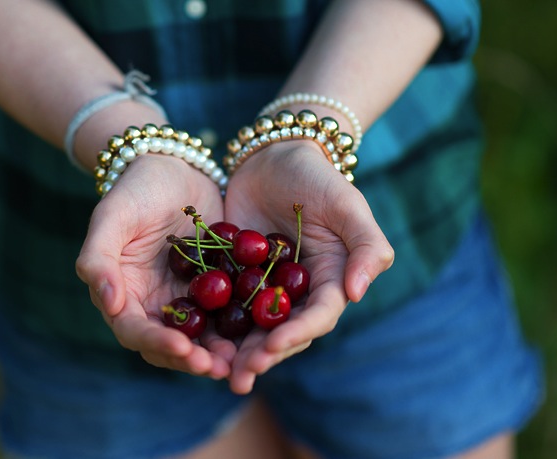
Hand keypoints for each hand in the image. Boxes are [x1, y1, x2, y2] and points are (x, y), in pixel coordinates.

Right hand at [76, 154, 233, 378]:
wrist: (173, 167)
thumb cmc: (135, 189)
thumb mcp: (112, 216)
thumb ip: (98, 258)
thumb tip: (108, 303)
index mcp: (124, 295)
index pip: (135, 330)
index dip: (158, 342)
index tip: (183, 348)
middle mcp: (154, 305)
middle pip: (170, 344)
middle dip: (193, 359)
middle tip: (219, 367)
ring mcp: (185, 300)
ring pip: (201, 337)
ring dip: (219, 353)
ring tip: (242, 361)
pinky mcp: (215, 290)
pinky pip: (227, 313)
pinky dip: (241, 327)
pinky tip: (262, 332)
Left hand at [224, 141, 394, 393]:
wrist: (275, 156)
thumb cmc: (317, 178)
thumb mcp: (347, 205)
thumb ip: (366, 245)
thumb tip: (358, 294)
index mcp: (330, 281)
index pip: (318, 316)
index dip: (297, 334)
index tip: (273, 346)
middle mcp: (298, 293)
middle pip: (283, 332)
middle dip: (263, 355)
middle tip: (240, 375)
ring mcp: (264, 288)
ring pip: (252, 327)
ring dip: (236, 352)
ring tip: (215, 370)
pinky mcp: (234, 279)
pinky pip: (223, 305)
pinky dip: (210, 324)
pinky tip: (190, 339)